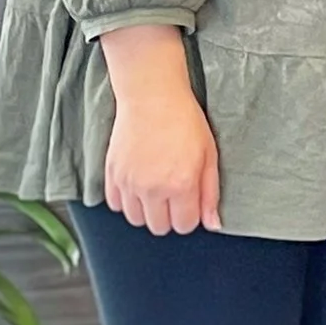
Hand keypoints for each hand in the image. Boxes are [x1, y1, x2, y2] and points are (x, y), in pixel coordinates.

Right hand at [99, 26, 220, 234]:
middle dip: (169, 216)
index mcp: (180, 185)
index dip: (190, 216)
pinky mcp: (112, 175)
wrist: (152, 96)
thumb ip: (210, 193)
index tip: (190, 201)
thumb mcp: (209, 154)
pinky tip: (138, 184)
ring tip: (156, 188)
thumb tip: (213, 224)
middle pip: (158, 228)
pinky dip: (127, 201)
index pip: (184, 226)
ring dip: (147, 211)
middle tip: (174, 194)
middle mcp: (152, 189)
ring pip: (136, 220)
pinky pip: (116, 205)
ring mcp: (129, 183)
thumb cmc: (184, 121)